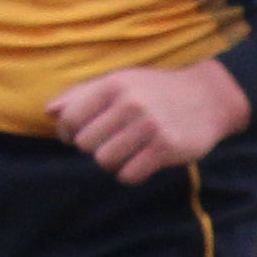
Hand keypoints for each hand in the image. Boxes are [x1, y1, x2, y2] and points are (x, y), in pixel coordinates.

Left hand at [49, 59, 251, 181]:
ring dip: (113, 162)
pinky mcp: (166, 148)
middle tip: (111, 143)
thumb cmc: (155, 90)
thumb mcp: (120, 81)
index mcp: (113, 85)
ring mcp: (149, 126)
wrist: (207, 96)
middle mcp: (130, 103)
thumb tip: (49, 111)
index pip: (70, 120)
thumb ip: (83, 94)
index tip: (81, 135)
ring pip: (106, 161)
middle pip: (86, 144)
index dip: (69, 133)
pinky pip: (130, 174)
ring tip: (127, 152)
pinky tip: (141, 162)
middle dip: (94, 148)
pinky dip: (130, 174)